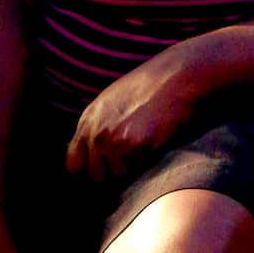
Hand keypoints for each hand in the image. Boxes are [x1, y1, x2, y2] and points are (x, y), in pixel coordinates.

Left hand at [66, 47, 200, 180]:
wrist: (179, 75)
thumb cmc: (155, 86)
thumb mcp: (115, 101)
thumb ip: (101, 125)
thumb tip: (98, 151)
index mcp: (88, 120)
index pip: (74, 164)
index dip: (94, 167)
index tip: (111, 165)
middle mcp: (94, 132)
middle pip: (96, 175)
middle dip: (114, 172)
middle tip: (135, 157)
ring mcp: (111, 140)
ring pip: (117, 177)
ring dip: (132, 170)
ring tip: (148, 149)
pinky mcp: (132, 146)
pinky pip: (137, 171)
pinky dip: (147, 164)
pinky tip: (157, 145)